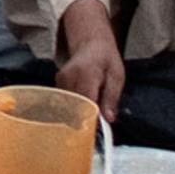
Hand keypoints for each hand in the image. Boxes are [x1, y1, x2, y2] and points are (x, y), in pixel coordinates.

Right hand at [53, 0, 125, 120]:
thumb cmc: (106, 60)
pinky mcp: (57, 84)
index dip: (92, 119)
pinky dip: (74, 108)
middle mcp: (69, 77)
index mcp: (86, 74)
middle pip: (74, 107)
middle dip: (86, 119)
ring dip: (80, 113)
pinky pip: (65, 102)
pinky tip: (84, 106)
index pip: (86, 103)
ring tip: (92, 113)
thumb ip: (111, 98)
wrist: (91, 44)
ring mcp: (60, 80)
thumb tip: (108, 119)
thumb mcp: (116, 77)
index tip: (99, 129)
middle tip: (97, 125)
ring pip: (68, 107)